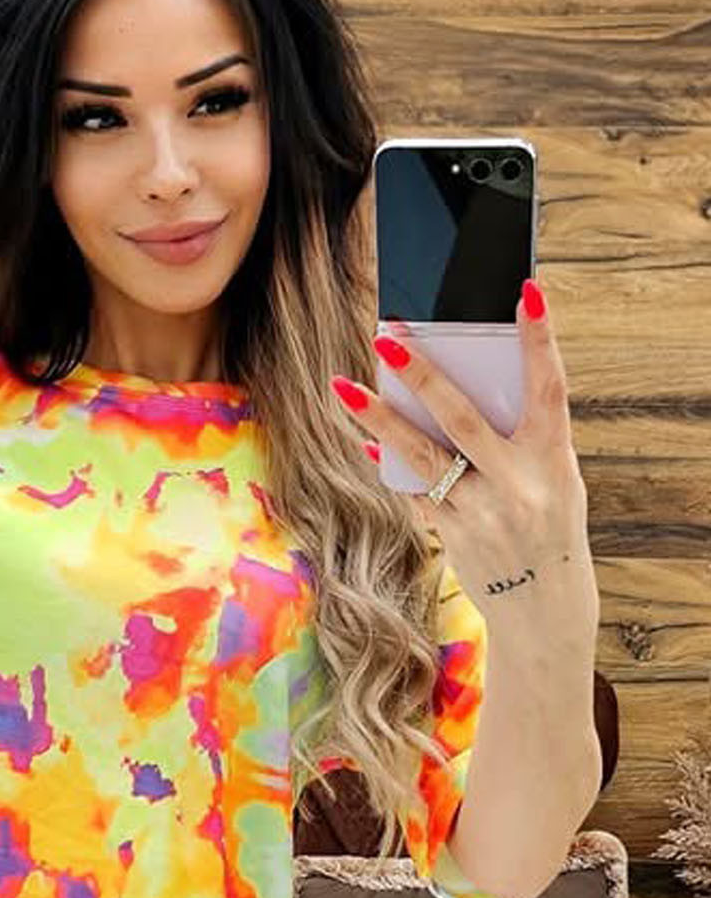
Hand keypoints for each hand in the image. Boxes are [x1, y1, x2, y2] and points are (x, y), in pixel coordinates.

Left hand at [329, 278, 598, 637]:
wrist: (545, 605)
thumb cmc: (549, 525)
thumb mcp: (555, 478)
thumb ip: (519, 437)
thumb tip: (462, 387)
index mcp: (554, 459)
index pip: (550, 389)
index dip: (541, 340)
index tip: (528, 292)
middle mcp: (518, 483)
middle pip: (462, 420)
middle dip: (423, 376)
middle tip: (387, 336)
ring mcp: (482, 512)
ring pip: (422, 457)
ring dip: (378, 420)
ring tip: (342, 388)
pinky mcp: (453, 534)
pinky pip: (412, 491)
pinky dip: (389, 464)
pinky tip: (363, 440)